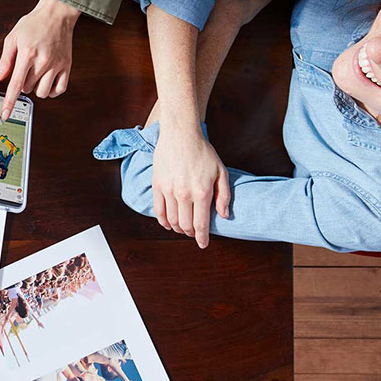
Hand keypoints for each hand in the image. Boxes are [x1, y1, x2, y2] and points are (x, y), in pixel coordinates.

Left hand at [0, 0, 79, 116]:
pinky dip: (52, 91)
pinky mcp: (67, 66)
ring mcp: (57, 65)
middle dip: (22, 84)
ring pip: (42, 92)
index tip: (5, 114)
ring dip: (36, 89)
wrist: (56, 14)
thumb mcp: (13, 38)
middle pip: (28, 89)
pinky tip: (47, 83)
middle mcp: (43, 61)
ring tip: (35, 76)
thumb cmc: (33, 24)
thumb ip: (5, 60)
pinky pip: (60, 90)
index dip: (9, 102)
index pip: (16, 85)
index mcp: (27, 54)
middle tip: (24, 71)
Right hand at [151, 123, 230, 247]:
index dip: (202, 238)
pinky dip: (163, 221)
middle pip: (185, 225)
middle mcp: (184, 194)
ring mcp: (168, 190)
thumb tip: (223, 216)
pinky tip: (168, 223)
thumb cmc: (203, 152)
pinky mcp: (157, 185)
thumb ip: (224, 195)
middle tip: (194, 234)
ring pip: (171, 220)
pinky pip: (158, 210)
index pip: (201, 225)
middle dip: (190, 234)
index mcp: (202, 192)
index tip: (203, 245)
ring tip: (183, 228)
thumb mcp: (221, 171)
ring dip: (177, 228)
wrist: (180, 135)